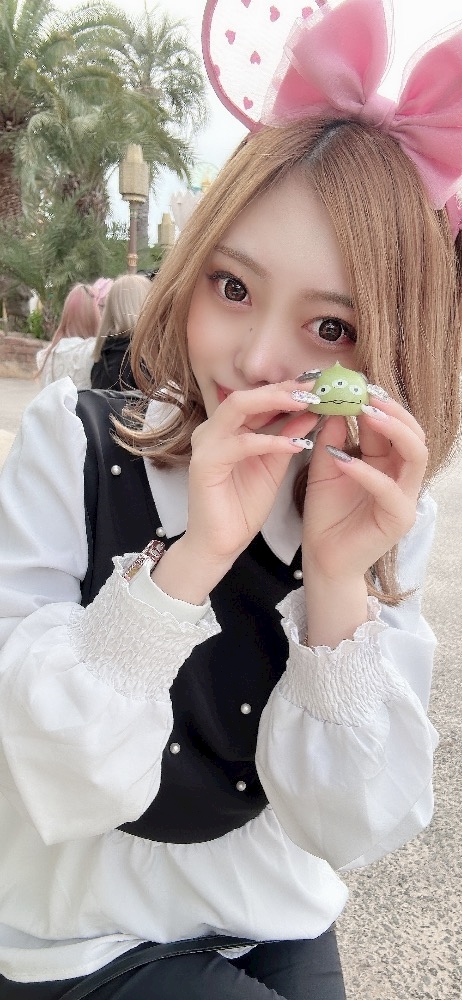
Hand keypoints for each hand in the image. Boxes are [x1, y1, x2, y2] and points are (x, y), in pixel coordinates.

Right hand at [184, 381, 317, 569]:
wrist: (219, 544)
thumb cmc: (242, 506)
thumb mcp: (274, 464)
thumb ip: (288, 436)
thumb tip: (313, 411)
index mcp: (228, 428)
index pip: (257, 397)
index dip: (288, 388)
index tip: (320, 384)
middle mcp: (213, 430)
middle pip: (247, 394)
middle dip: (283, 388)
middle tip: (317, 387)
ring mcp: (205, 445)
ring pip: (239, 408)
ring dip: (275, 402)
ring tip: (308, 403)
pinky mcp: (205, 464)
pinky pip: (241, 444)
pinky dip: (270, 441)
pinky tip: (296, 443)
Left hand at [302, 396, 427, 583]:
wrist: (322, 558)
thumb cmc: (326, 515)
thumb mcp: (324, 467)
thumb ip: (331, 437)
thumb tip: (333, 403)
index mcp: (388, 462)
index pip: (394, 425)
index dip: (378, 403)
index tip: (356, 383)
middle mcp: (402, 477)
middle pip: (414, 434)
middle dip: (393, 410)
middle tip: (366, 393)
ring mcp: (405, 498)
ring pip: (416, 454)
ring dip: (392, 430)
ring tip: (365, 414)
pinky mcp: (398, 518)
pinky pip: (388, 489)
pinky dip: (365, 471)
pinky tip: (341, 458)